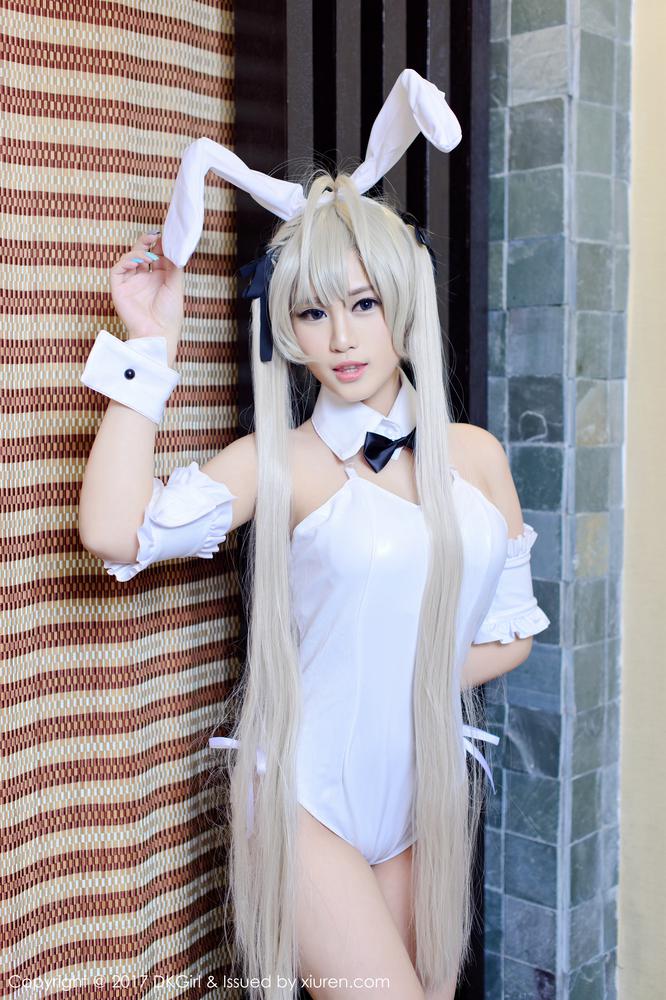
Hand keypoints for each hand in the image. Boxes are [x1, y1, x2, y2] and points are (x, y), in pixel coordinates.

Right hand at [110, 231, 184, 355]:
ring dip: (138, 251)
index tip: (165, 235)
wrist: (158, 332)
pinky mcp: (119, 287)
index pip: (158, 254)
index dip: (160, 244)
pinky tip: (138, 261)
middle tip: (154, 236)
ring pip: (130, 258)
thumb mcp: (176, 285)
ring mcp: (131, 282)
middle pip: (142, 252)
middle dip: (147, 242)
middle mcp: (145, 278)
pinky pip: (118, 268)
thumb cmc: (170, 314)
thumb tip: (172, 245)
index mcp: (160, 278)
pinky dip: (126, 261)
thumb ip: (174, 264)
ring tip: (149, 255)